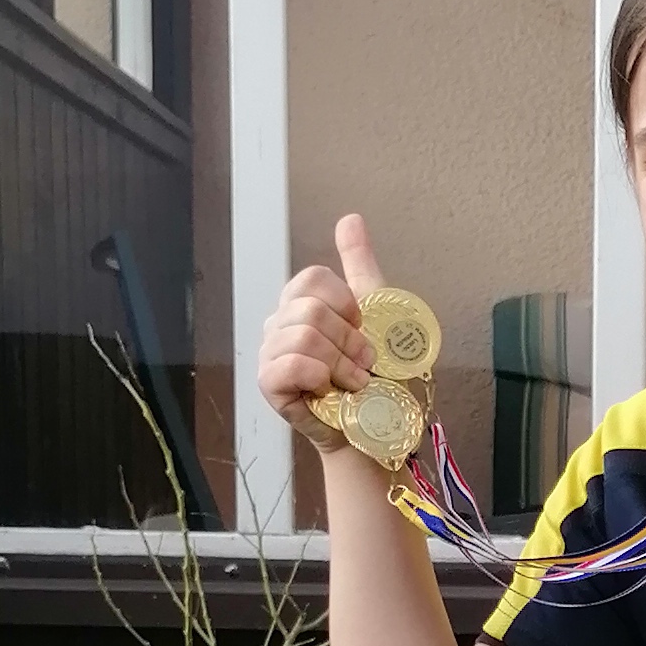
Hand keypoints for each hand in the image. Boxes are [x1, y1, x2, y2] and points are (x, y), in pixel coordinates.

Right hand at [258, 212, 384, 433]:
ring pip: (303, 335)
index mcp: (300, 303)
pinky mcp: (268, 384)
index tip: (364, 330)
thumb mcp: (376, 312)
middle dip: (349, 339)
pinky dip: (319, 376)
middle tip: (363, 364)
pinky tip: (331, 390)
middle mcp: (279, 324)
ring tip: (353, 382)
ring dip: (340, 362)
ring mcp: (270, 353)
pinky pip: (289, 364)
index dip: (346, 305)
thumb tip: (349, 218)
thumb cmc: (375, 375)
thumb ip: (359, 263)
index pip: (312, 279)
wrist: (377, 427)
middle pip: (310, 308)